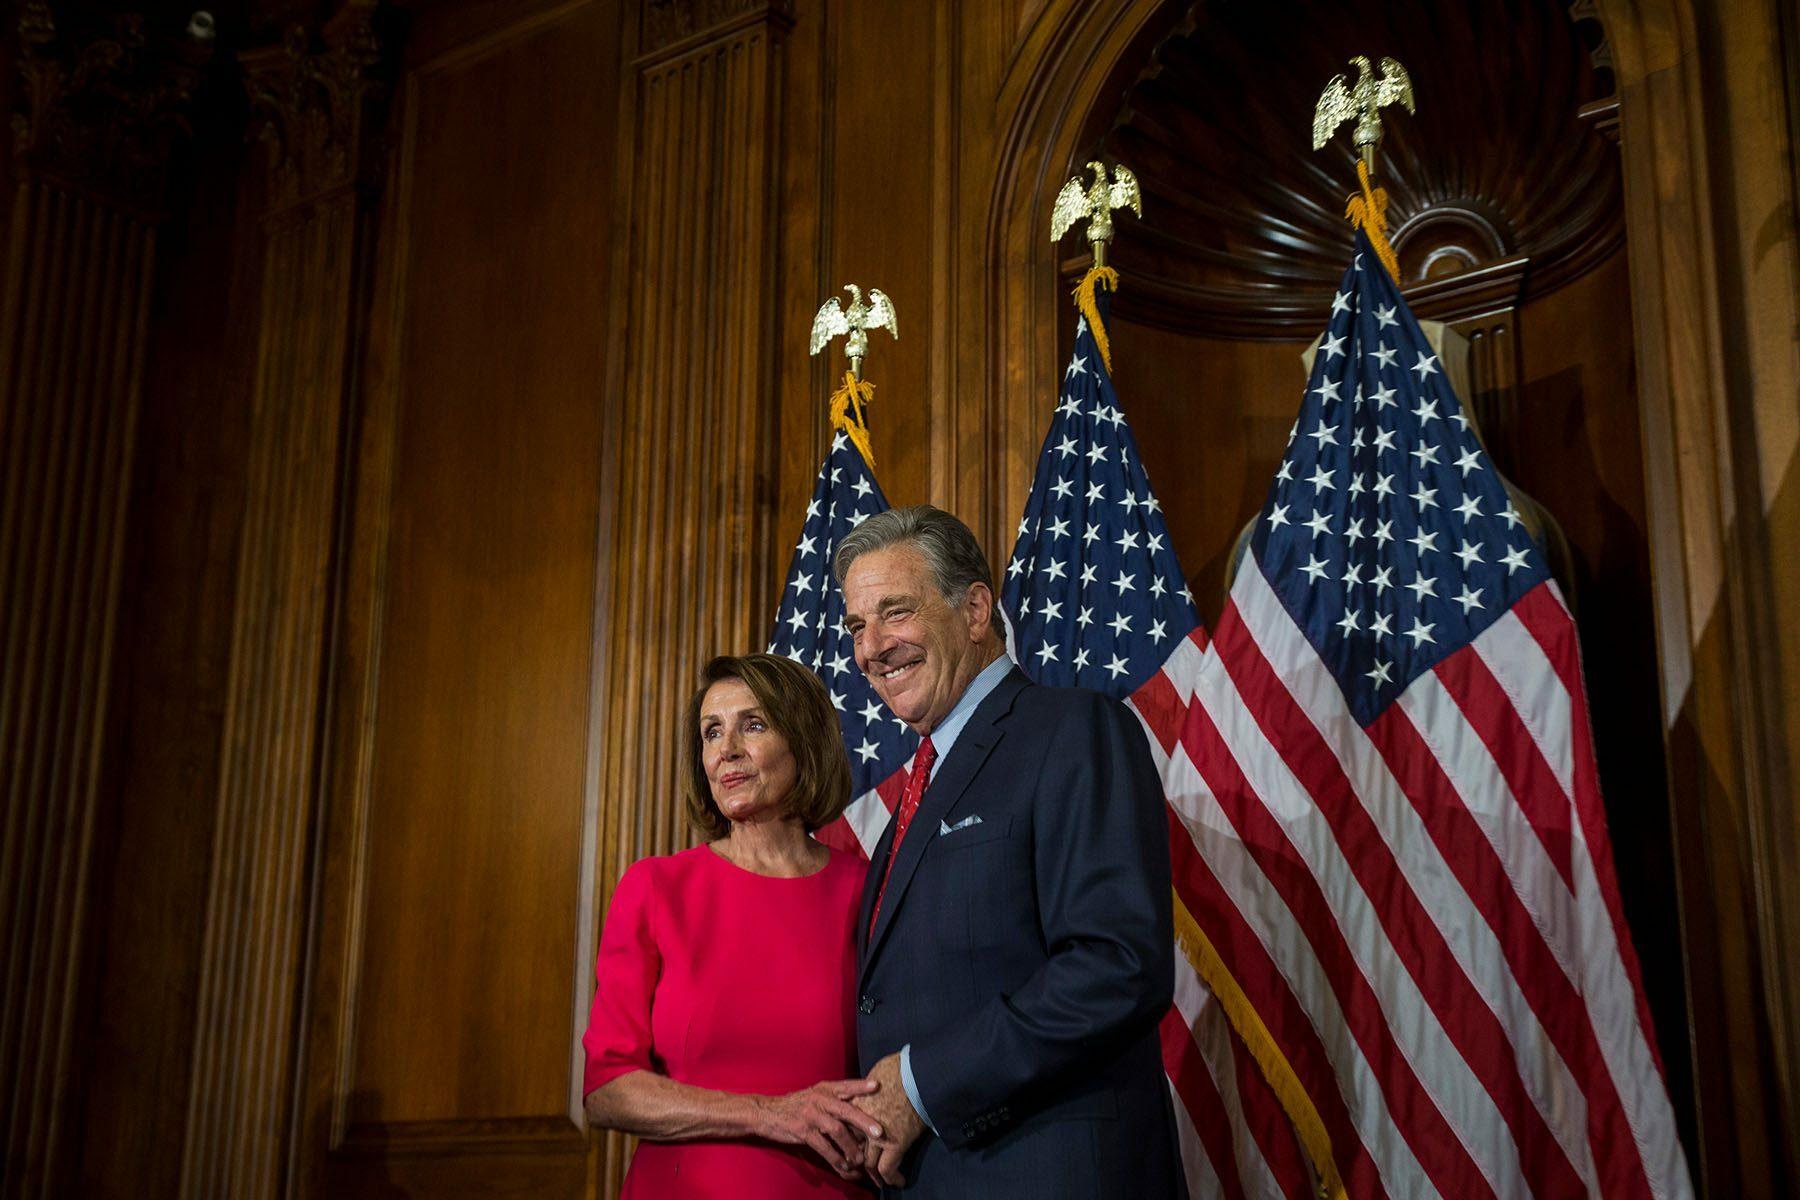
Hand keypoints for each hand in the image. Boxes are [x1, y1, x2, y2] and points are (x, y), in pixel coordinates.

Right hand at [752, 1079, 883, 1179]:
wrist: (767, 1112)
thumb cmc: (796, 1105)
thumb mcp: (815, 1095)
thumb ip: (835, 1100)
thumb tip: (861, 1111)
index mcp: (824, 1089)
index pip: (846, 1085)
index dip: (861, 1086)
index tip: (878, 1086)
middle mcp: (819, 1099)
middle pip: (846, 1110)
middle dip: (864, 1121)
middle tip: (879, 1132)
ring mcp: (810, 1115)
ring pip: (836, 1130)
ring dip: (851, 1147)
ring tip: (861, 1159)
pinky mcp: (802, 1130)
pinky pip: (823, 1146)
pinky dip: (835, 1158)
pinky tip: (843, 1166)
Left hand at [853, 1053, 925, 1187]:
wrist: (916, 1073)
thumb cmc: (899, 1069)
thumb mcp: (875, 1075)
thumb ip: (868, 1088)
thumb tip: (873, 1088)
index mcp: (856, 1106)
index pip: (848, 1130)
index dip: (851, 1141)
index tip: (855, 1147)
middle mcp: (862, 1124)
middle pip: (854, 1149)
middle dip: (857, 1161)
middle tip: (861, 1170)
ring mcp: (877, 1135)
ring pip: (869, 1163)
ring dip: (874, 1173)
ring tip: (879, 1180)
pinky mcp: (895, 1143)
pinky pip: (888, 1168)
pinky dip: (892, 1178)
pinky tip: (898, 1182)